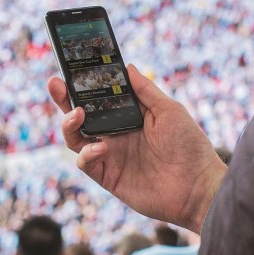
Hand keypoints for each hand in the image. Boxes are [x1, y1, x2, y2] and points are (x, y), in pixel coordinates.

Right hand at [48, 64, 226, 232]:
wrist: (198, 187)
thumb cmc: (189, 146)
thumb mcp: (169, 110)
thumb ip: (145, 90)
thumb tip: (127, 67)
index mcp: (126, 116)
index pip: (97, 98)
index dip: (82, 85)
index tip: (70, 69)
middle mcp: (113, 134)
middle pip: (79, 115)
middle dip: (63, 99)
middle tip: (55, 83)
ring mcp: (109, 155)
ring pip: (75, 138)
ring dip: (69, 124)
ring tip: (78, 113)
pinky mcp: (107, 176)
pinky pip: (85, 162)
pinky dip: (87, 153)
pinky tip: (101, 146)